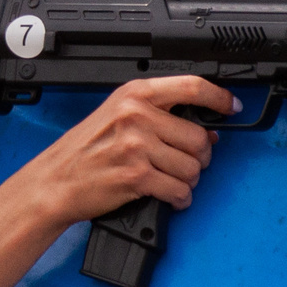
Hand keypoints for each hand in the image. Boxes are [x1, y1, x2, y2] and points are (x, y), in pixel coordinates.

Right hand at [16, 75, 234, 220]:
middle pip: (199, 136)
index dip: (219, 98)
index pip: (192, 87)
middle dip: (200, 156)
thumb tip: (208, 130)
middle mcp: (137, 116)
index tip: (231, 106)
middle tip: (185, 162)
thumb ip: (159, 115)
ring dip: (188, 180)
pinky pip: (179, 190)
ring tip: (171, 181)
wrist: (55, 181)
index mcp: (135, 94)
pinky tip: (169, 197)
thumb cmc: (84, 151)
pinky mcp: (136, 177)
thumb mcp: (117, 116)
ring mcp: (136, 146)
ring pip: (193, 167)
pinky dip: (180, 199)